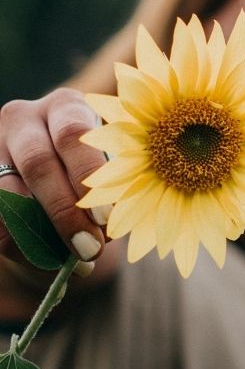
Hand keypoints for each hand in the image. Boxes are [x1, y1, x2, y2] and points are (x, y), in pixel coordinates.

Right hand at [0, 88, 110, 272]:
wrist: (59, 172)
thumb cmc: (97, 167)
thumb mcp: (109, 164)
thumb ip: (110, 184)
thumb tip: (105, 229)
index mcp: (65, 106)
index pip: (73, 134)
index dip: (87, 176)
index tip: (106, 217)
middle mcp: (23, 118)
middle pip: (39, 162)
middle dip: (66, 211)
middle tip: (91, 248)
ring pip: (9, 192)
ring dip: (42, 234)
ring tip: (74, 261)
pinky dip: (21, 245)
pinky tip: (48, 262)